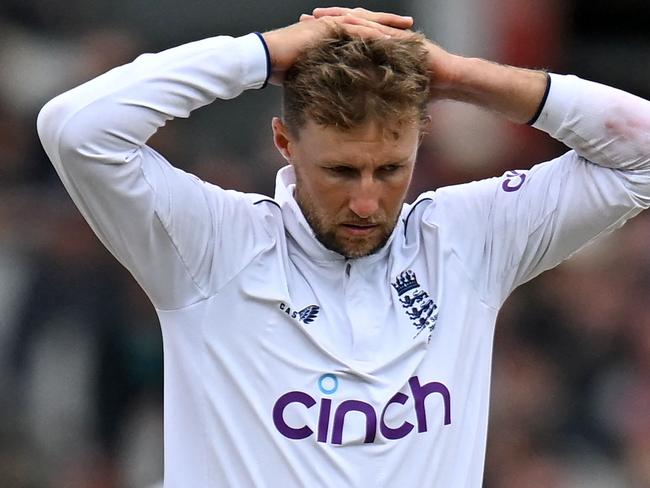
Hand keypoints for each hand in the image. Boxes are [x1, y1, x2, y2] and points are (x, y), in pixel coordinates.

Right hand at [262, 8, 412, 84]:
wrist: (265, 58)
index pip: (359, 30)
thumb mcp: (308, 70)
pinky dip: (371, 33)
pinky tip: (387, 37)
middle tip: (410, 25)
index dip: (378, 32)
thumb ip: (322, 74)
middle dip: (389, 23)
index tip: (396, 36)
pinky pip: (354, 29)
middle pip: (367, 21)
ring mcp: (329, 23)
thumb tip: (329, 90)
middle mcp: (331, 23)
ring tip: (406, 30)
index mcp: (329, 31)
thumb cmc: (281, 68)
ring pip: (365, 22)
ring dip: (386, 26)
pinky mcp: (326, 28)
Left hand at [309, 7, 459, 99]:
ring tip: (323, 18)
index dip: (331, 32)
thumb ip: (377, 88)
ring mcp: (395, 34)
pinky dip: (365, 29)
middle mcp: (386, 34)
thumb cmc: (427, 85)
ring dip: (343, 18)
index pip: (351, 33)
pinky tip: (349, 26)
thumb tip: (359, 103)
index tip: (309, 32)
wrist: (452, 78)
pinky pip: (382, 32)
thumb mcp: (393, 86)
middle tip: (307, 18)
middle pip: (354, 22)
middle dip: (330, 19)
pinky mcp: (404, 38)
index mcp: (381, 43)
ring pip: (365, 22)